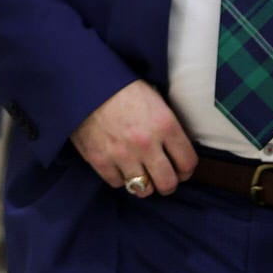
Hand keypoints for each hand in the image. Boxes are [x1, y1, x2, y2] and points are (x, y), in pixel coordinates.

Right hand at [70, 79, 197, 195]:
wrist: (85, 82)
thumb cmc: (120, 86)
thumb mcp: (154, 99)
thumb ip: (166, 126)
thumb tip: (174, 150)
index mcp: (165, 124)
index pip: (188, 162)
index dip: (186, 169)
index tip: (181, 169)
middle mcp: (146, 143)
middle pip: (168, 183)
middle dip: (168, 183)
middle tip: (163, 178)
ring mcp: (122, 154)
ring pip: (143, 189)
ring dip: (144, 184)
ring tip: (140, 174)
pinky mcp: (100, 160)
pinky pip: (118, 183)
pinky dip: (119, 177)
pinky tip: (119, 166)